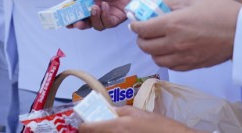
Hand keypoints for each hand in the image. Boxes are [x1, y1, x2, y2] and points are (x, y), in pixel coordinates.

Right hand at [70, 0, 146, 30]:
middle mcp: (97, 8)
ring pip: (97, 24)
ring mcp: (107, 13)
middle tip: (76, 23)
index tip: (65, 20)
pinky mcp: (118, 17)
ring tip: (94, 7)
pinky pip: (109, 23)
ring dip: (93, 18)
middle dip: (79, 24)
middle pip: (86, 21)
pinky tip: (105, 6)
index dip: (71, 16)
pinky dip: (104, 17)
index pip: (78, 10)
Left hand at [78, 106, 196, 131]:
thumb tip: (107, 112)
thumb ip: (119, 111)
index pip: (85, 128)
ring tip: (114, 130)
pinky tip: (123, 132)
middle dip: (94, 131)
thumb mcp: (138, 112)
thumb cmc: (158, 126)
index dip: (84, 125)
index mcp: (114, 127)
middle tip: (99, 127)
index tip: (86, 123)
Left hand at [129, 0, 241, 70]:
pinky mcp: (194, 65)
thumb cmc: (221, 10)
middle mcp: (175, 42)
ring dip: (152, 51)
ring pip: (157, 59)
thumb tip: (154, 1)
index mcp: (172, 24)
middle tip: (144, 31)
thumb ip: (170, 3)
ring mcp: (184, 56)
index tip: (134, 21)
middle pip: (145, 47)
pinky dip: (166, 59)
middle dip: (140, 38)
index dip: (135, 25)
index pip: (142, 29)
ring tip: (157, 41)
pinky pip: (172, 66)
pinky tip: (171, 50)